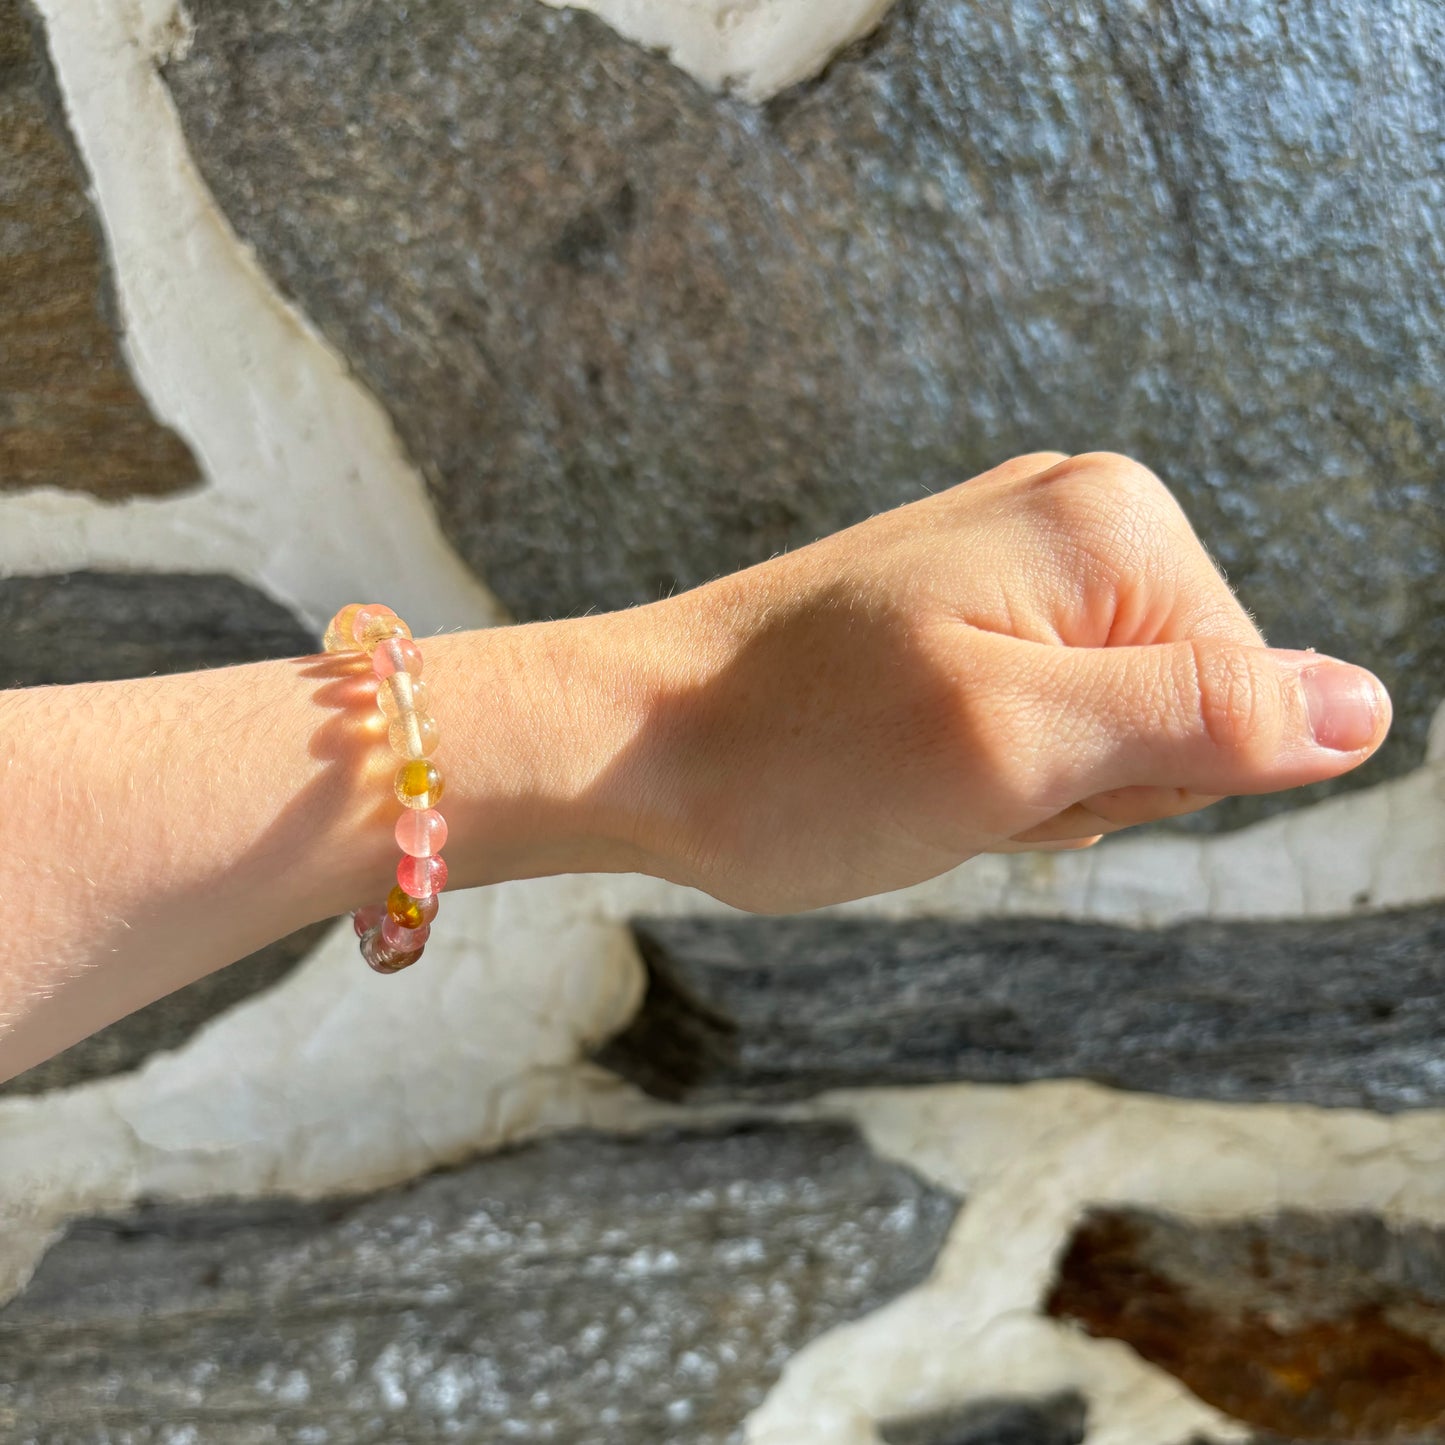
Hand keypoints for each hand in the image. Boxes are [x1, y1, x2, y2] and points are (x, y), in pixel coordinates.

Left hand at [597, 452, 1390, 911]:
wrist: (636, 742)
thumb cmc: (802, 755)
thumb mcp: (1017, 751)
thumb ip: (1202, 720)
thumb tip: (1367, 710)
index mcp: (1112, 528)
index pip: (1245, 699)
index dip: (1137, 782)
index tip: (1012, 772)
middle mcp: (1074, 521)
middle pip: (1181, 711)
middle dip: (1081, 785)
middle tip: (958, 774)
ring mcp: (1013, 565)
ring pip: (1110, 732)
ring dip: (1030, 787)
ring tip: (920, 767)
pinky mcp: (964, 616)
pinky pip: (1042, 723)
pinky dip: (989, 772)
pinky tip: (905, 760)